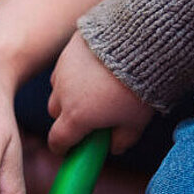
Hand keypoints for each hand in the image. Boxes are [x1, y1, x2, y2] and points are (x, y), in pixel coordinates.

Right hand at [48, 31, 153, 154]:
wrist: (138, 43)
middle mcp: (63, 95)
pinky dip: (74, 73)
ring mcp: (63, 71)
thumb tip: (113, 147)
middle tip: (89, 116)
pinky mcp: (68, 50)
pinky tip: (93, 69)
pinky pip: (64, 67)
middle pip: (55, 113)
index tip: (67, 150)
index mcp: (77, 118)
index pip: (58, 140)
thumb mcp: (136, 121)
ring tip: (93, 89)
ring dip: (69, 93)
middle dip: (67, 118)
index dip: (62, 148)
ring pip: (58, 89)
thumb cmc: (138, 87)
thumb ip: (123, 140)